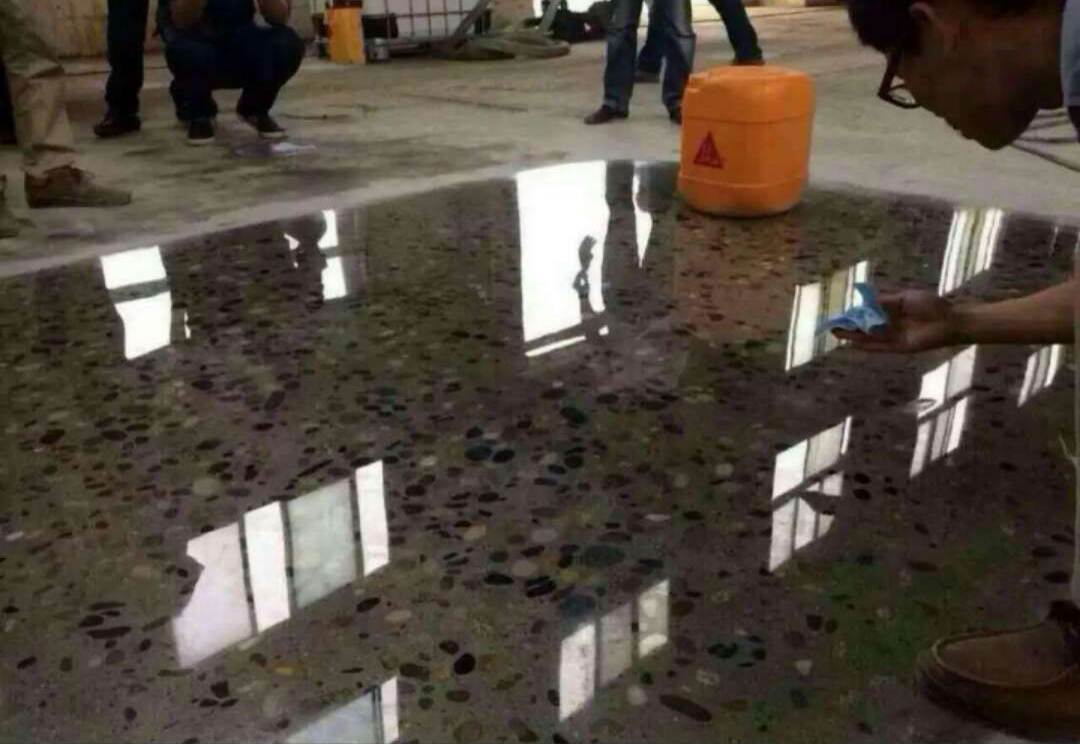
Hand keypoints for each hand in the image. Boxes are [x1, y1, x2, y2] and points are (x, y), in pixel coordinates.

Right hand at [832, 290, 957, 352]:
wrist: (949, 321)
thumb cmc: (931, 305)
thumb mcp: (905, 298)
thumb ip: (885, 301)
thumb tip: (865, 301)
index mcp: (892, 310)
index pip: (868, 312)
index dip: (854, 314)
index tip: (840, 313)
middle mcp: (890, 324)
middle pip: (865, 327)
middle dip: (849, 326)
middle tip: (833, 326)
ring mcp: (894, 337)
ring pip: (869, 337)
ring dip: (853, 337)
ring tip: (837, 335)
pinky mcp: (899, 348)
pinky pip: (879, 348)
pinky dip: (867, 347)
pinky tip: (854, 346)